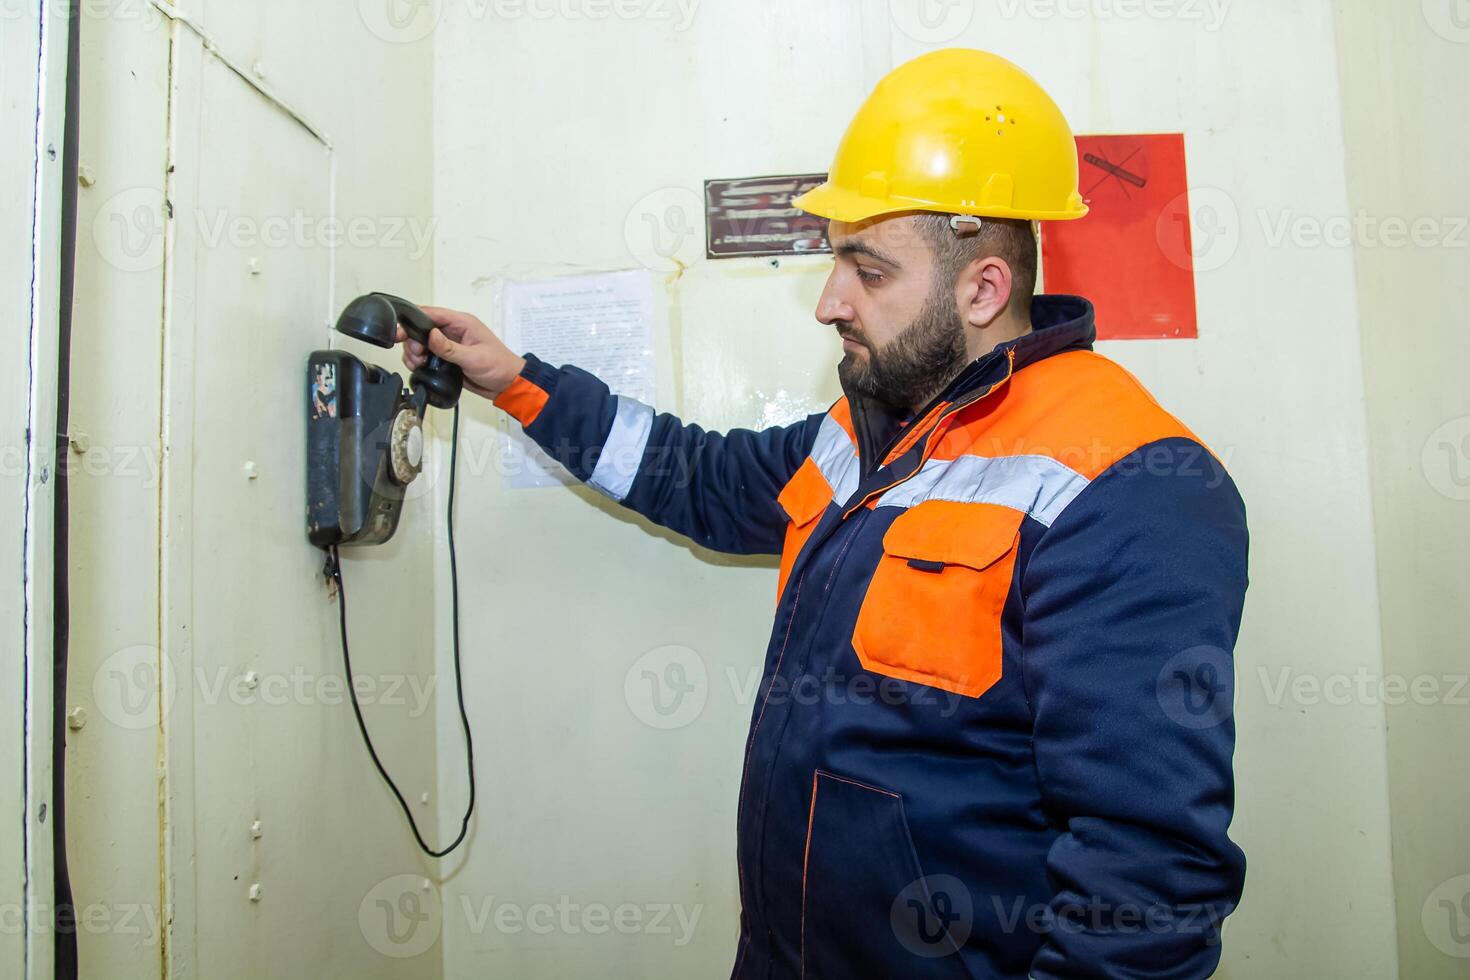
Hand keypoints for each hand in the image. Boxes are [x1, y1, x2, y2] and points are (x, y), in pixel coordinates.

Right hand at [397, 306, 525, 400]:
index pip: (432, 314)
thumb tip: (431, 336)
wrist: (507, 385)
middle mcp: (452, 331)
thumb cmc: (499, 366)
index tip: (402, 332)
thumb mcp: (474, 358)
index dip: (414, 321)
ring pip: (421, 343)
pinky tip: (420, 368)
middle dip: (412, 340)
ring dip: (414, 352)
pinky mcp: (446, 359)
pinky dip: (418, 361)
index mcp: (462, 323)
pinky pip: (426, 356)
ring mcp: (448, 345)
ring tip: (418, 363)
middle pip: (422, 329)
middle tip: (415, 354)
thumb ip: (450, 348)